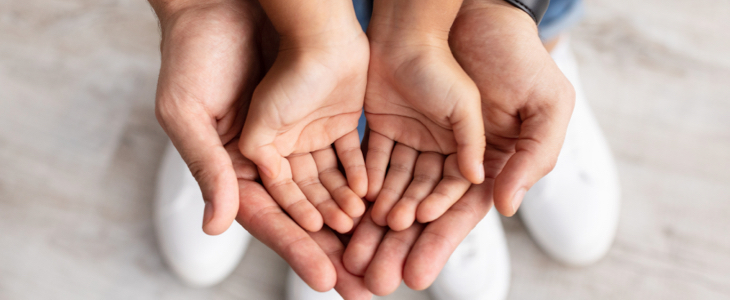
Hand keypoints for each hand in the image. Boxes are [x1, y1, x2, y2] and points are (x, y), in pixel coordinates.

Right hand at [150, 1, 369, 295]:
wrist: (228, 0)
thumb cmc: (195, 52)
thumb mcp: (189, 112)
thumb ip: (209, 168)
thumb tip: (218, 226)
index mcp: (233, 167)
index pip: (268, 219)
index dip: (297, 250)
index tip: (326, 279)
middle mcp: (270, 161)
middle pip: (305, 216)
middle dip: (335, 253)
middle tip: (366, 288)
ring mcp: (301, 141)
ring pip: (331, 191)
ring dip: (354, 223)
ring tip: (382, 251)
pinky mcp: (329, 119)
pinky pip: (350, 158)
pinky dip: (364, 181)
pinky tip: (383, 205)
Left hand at [342, 1, 575, 293]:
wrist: (468, 12)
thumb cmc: (514, 56)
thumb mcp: (544, 106)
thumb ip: (532, 157)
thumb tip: (504, 206)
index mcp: (491, 164)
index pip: (461, 213)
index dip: (439, 244)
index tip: (416, 275)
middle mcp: (451, 160)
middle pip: (422, 212)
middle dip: (398, 246)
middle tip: (375, 280)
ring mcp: (418, 142)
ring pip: (393, 191)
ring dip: (375, 225)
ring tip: (354, 256)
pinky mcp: (389, 124)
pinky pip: (373, 161)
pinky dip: (362, 187)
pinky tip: (347, 213)